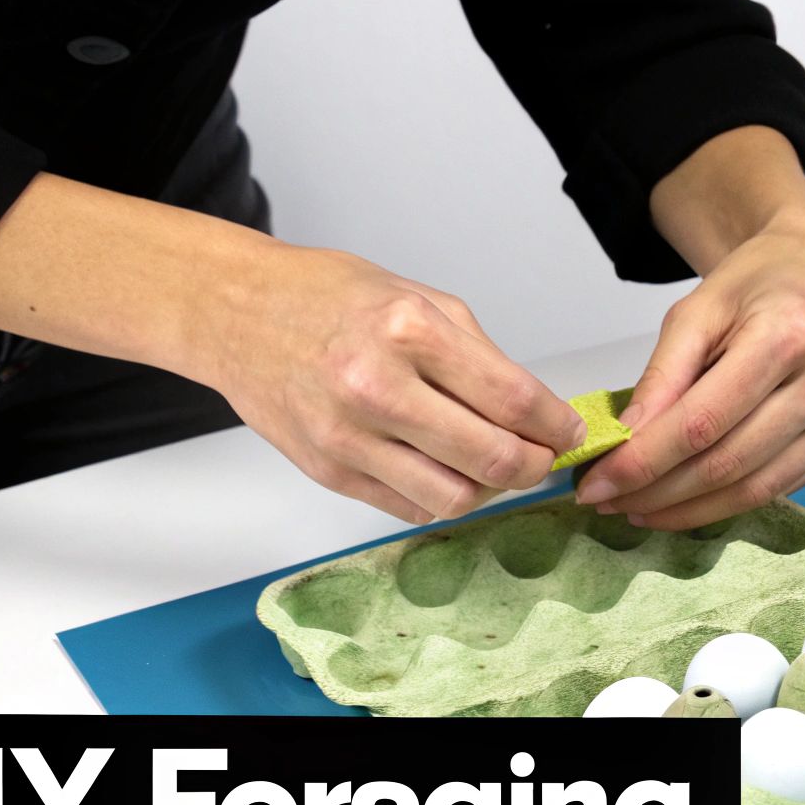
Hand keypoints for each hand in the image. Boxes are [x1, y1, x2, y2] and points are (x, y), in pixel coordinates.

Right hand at [206, 245, 585, 523]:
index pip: (513, 399)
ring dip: (488, 489)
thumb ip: (478, 355)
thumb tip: (534, 411)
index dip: (556, 425)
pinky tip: (441, 468)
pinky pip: (409, 507)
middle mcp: (378, 387)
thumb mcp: (418, 297)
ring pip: (455, 497)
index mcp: (410, 330)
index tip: (567, 431)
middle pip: (493, 459)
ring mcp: (350, 436)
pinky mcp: (329, 471)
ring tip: (489, 464)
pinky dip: (440, 495)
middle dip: (534, 465)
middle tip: (540, 456)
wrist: (237, 314)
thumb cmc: (328, 299)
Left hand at [574, 212, 804, 528]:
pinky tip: (689, 502)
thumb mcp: (694, 310)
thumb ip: (661, 375)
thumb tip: (626, 442)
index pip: (701, 422)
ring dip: (690, 509)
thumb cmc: (754, 283)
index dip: (643, 462)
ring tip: (640, 509)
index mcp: (789, 335)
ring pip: (756, 488)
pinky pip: (783, 486)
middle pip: (728, 462)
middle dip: (658, 492)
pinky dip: (730, 501)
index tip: (596, 484)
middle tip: (608, 502)